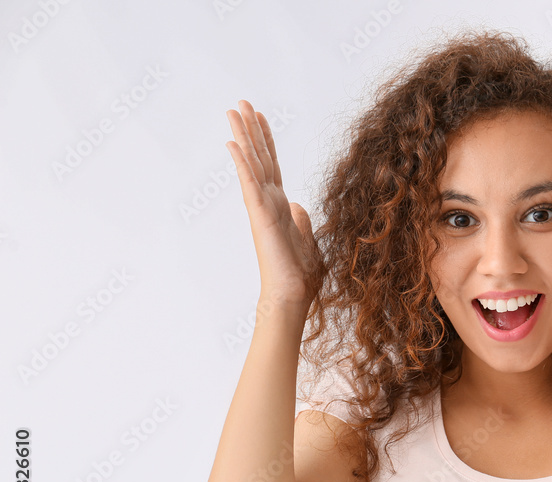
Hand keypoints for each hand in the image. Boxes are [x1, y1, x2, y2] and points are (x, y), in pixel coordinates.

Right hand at [226, 99, 322, 309]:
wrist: (293, 296)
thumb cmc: (299, 275)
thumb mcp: (307, 240)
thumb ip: (301, 220)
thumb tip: (297, 205)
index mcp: (280, 206)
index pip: (272, 165)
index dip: (268, 141)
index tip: (263, 117)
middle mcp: (268, 202)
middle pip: (259, 158)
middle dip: (251, 130)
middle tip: (241, 103)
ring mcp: (261, 208)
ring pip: (251, 165)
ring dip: (243, 137)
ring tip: (234, 111)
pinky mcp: (259, 216)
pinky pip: (249, 184)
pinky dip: (242, 163)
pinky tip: (232, 143)